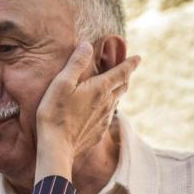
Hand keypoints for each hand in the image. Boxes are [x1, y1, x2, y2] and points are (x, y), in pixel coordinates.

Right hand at [34, 42, 139, 180]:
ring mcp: (104, 119)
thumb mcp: (62, 83)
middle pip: (122, 87)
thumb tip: (87, 45)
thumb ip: (76, 63)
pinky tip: (100, 109)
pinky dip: (108, 107)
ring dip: (117, 92)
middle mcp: (107, 103)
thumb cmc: (55, 113)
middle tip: (127, 70)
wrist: (57, 147)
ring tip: (115, 87)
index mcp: (100, 88)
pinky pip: (108, 116)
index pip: (122, 72)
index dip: (131, 64)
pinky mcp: (98, 132)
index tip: (138, 57)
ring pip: (116, 101)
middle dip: (126, 76)